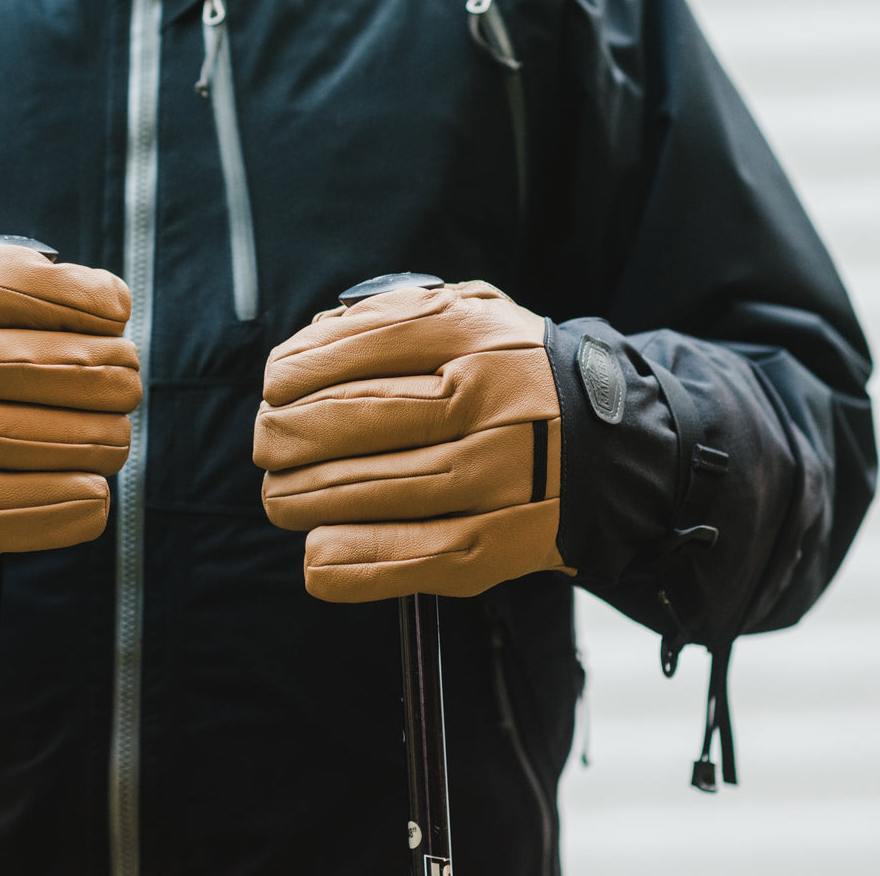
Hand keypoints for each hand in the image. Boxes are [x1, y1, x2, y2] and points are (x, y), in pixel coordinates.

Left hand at [254, 281, 570, 600]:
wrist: (611, 449)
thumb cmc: (507, 377)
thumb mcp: (469, 317)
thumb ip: (392, 317)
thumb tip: (305, 345)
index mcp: (474, 333)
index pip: (364, 343)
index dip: (299, 368)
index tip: (272, 386)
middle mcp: (488, 401)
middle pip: (357, 419)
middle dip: (288, 435)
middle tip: (268, 445)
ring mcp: (496, 476)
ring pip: (373, 490)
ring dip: (303, 498)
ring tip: (281, 497)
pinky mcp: (499, 543)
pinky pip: (408, 558)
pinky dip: (348, 561)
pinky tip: (316, 555)